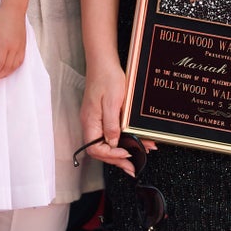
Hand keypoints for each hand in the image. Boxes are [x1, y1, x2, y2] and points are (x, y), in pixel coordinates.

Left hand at [0, 5, 25, 80]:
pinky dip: (14, 68)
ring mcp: (21, 47)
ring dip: (6, 74)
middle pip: (7, 67)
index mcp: (5, 44)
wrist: (14, 10)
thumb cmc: (0, 18)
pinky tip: (9, 70)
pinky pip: (20, 61)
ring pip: (15, 66)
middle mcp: (15, 47)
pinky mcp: (24, 46)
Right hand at [79, 58, 154, 175]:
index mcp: (90, 121)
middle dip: (118, 160)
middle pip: (101, 150)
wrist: (104, 61)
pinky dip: (123, 139)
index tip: (127, 154)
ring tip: (139, 156)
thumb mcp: (112, 101)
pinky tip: (135, 141)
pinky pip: (111, 133)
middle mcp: (91, 123)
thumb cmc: (106, 77)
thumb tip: (113, 142)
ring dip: (123, 151)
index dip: (111, 155)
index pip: (95, 149)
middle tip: (133, 168)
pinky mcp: (102, 116)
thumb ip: (111, 124)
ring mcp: (96, 120)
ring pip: (107, 143)